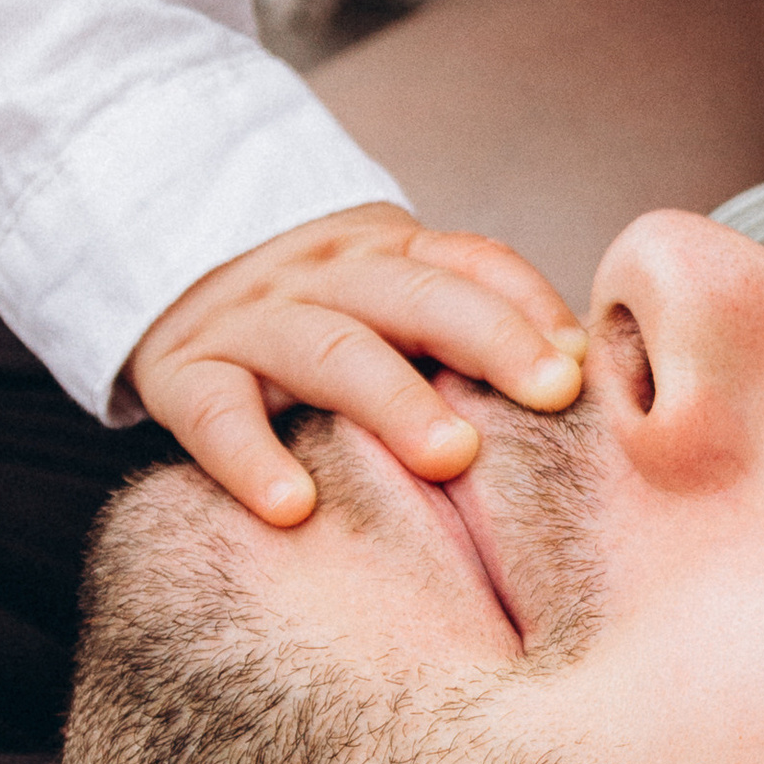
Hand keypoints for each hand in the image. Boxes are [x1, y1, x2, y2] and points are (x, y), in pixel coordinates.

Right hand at [128, 201, 589, 524]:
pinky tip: (292, 508)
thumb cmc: (325, 328)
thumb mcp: (395, 310)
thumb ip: (472, 337)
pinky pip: (214, 413)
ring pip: (326, 347)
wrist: (172, 283)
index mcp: (387, 256)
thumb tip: (590, 387)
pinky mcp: (183, 373)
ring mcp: (251, 320)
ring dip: (393, 399)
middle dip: (489, 340)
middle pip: (412, 295)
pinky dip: (249, 457)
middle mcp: (323, 275)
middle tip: (550, 393)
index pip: (468, 261)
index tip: (580, 364)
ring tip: (449, 456)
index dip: (527, 304)